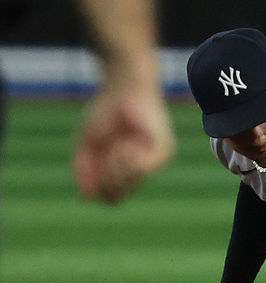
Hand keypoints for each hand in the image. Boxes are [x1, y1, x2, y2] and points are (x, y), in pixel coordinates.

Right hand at [73, 83, 174, 203]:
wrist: (123, 85)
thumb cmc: (105, 112)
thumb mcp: (86, 143)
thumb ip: (84, 170)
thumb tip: (86, 198)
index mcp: (125, 170)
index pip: (110, 197)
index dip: (93, 187)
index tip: (88, 163)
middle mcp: (142, 170)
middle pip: (115, 196)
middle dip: (101, 177)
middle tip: (102, 154)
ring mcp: (156, 163)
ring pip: (127, 186)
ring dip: (114, 168)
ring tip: (116, 145)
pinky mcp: (164, 151)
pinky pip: (140, 169)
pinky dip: (126, 159)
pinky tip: (126, 143)